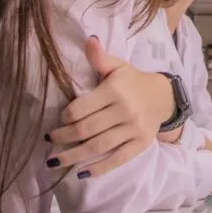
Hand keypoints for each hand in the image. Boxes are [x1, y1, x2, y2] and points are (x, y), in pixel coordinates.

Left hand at [45, 36, 175, 177]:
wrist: (162, 96)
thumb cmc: (131, 81)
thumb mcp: (117, 66)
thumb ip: (99, 57)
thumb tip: (88, 39)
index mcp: (114, 90)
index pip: (80, 109)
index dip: (64, 117)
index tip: (58, 119)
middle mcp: (124, 110)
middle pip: (86, 129)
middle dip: (63, 138)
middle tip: (49, 140)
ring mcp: (133, 129)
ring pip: (97, 146)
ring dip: (73, 156)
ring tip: (54, 161)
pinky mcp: (140, 143)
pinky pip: (117, 159)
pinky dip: (98, 168)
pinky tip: (81, 173)